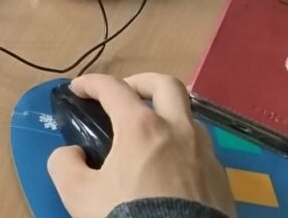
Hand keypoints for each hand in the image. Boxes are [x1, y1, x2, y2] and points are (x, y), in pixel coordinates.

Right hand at [48, 74, 235, 217]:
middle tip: (126, 94)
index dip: (91, 83)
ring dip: (168, 117)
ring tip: (150, 138)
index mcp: (141, 127)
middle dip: (142, 82)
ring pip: (190, 118)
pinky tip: (171, 172)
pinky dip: (183, 150)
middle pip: (166, 85)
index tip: (78, 89)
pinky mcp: (222, 179)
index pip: (113, 88)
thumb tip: (73, 154)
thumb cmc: (125, 216)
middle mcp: (179, 131)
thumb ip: (65, 164)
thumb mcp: (78, 194)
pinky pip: (201, 152)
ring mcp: (206, 154)